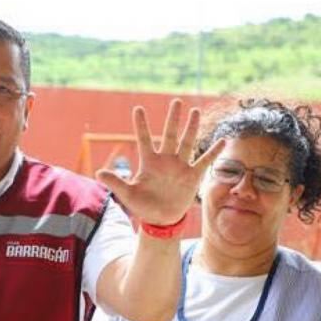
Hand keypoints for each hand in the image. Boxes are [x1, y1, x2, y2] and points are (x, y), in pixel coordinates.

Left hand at [96, 99, 223, 225]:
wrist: (160, 218)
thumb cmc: (142, 205)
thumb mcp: (127, 194)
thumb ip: (115, 182)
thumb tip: (98, 172)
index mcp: (149, 162)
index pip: (143, 139)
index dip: (141, 125)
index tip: (138, 108)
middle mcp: (165, 160)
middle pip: (169, 135)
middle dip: (173, 119)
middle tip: (176, 101)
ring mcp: (180, 166)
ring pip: (187, 143)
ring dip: (191, 128)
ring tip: (195, 111)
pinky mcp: (193, 176)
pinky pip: (204, 162)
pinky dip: (213, 153)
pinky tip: (222, 141)